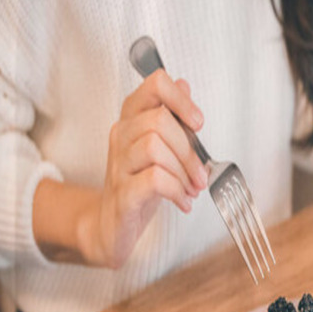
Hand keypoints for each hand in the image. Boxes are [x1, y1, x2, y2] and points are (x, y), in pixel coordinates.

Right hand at [87, 69, 206, 268]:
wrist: (111, 226)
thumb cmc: (141, 185)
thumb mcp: (162, 148)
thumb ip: (173, 119)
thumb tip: (184, 85)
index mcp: (133, 120)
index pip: (154, 85)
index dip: (180, 99)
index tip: (198, 123)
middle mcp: (122, 136)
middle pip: (160, 122)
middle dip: (189, 150)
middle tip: (201, 175)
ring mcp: (119, 164)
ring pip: (155, 148)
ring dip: (184, 172)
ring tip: (192, 190)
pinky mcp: (123, 193)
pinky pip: (154, 180)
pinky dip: (177, 191)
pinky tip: (183, 202)